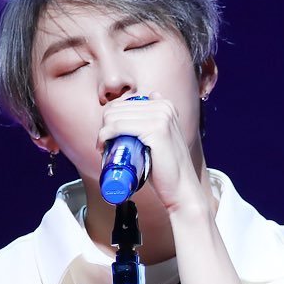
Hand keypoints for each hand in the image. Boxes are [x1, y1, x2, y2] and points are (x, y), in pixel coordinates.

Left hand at [97, 92, 208, 217]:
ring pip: (114, 117)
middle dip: (104, 126)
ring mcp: (161, 117)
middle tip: (104, 146)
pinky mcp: (156, 130)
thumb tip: (153, 95)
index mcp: (164, 104)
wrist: (181, 189)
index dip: (110, 120)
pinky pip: (118, 126)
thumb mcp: (163, 135)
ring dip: (102, 133)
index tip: (108, 138)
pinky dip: (105, 135)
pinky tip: (102, 145)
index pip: (123, 103)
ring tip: (103, 148)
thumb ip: (159, 116)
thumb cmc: (167, 168)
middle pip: (116, 108)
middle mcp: (163, 106)